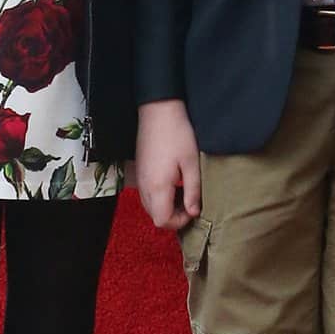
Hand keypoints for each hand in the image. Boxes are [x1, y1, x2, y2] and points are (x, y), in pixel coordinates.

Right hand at [135, 99, 201, 231]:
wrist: (158, 111)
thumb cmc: (177, 134)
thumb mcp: (191, 164)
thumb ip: (193, 191)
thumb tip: (194, 212)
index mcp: (157, 187)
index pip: (162, 221)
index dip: (179, 222)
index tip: (193, 210)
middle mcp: (144, 186)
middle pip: (155, 217)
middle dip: (173, 216)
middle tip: (190, 202)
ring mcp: (140, 179)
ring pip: (150, 207)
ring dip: (166, 207)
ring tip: (183, 192)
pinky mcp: (140, 171)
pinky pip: (147, 194)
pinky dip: (160, 197)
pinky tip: (173, 183)